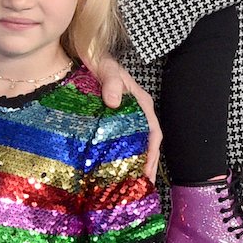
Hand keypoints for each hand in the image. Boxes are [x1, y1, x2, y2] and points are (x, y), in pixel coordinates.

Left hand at [93, 55, 161, 180]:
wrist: (89, 56)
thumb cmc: (100, 61)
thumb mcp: (107, 69)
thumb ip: (111, 82)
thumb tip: (114, 102)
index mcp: (142, 102)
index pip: (153, 132)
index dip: (152, 153)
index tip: (147, 170)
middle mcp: (139, 112)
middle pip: (150, 142)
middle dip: (149, 164)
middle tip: (144, 186)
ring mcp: (128, 117)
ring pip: (139, 144)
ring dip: (139, 163)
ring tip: (135, 184)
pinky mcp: (116, 120)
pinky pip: (126, 141)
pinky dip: (126, 156)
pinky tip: (119, 169)